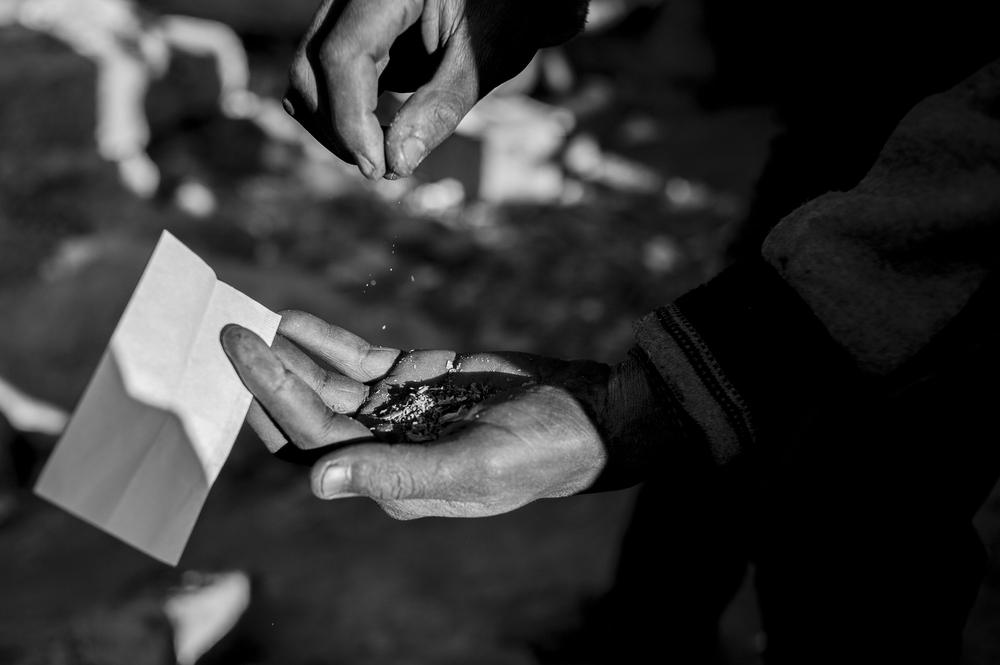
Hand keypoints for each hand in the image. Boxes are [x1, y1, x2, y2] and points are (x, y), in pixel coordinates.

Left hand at [221, 310, 652, 519]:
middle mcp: (384, 448)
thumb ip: (397, 474)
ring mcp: (397, 412)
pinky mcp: (415, 380)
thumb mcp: (474, 466)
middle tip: (228, 332)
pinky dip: (327, 342)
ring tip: (252, 319)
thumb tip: (318, 483)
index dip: (274, 399)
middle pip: (309, 414)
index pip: (313, 442)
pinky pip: (359, 361)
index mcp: (391, 480)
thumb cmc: (538, 450)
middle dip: (269, 375)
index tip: (241, 355)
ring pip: (327, 385)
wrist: (587, 415)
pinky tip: (296, 320)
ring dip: (291, 355)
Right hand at [284, 0, 589, 178]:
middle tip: (379, 169)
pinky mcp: (349, 32)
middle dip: (338, 128)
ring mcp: (345, 11)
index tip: (377, 167)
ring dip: (335, 125)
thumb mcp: (481, 61)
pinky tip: (380, 137)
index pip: (342, 55)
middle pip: (312, 66)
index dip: (351, 119)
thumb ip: (440, 108)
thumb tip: (395, 163)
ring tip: (383, 156)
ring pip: (309, 74)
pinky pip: (325, 76)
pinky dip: (345, 113)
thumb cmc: (503, 15)